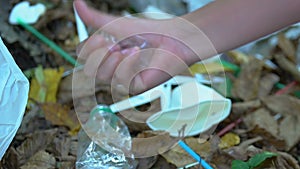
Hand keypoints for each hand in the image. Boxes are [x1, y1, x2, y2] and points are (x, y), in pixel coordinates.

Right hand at [74, 0, 213, 93]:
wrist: (171, 38)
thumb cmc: (148, 31)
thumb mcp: (117, 23)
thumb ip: (95, 18)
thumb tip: (76, 3)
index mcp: (105, 53)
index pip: (83, 56)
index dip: (88, 47)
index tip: (103, 36)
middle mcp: (112, 67)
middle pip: (89, 70)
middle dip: (100, 55)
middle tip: (114, 44)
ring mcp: (123, 78)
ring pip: (103, 77)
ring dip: (115, 60)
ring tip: (131, 48)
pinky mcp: (135, 86)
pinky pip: (121, 80)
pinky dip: (129, 64)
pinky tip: (138, 55)